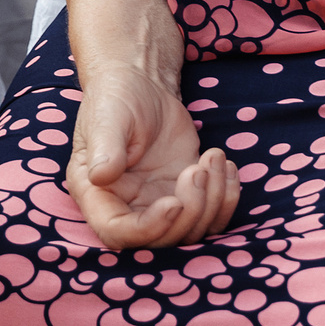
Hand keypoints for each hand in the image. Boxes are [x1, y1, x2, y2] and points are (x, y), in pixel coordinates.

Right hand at [67, 64, 239, 249]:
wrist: (141, 84)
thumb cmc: (116, 98)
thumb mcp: (107, 117)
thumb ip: (104, 148)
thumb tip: (101, 176)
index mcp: (97, 194)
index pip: (117, 232)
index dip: (148, 229)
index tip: (174, 203)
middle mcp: (127, 207)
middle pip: (161, 241)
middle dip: (189, 212)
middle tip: (198, 170)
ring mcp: (158, 204)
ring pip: (191, 230)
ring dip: (213, 202)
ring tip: (213, 158)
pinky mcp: (185, 194)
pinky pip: (212, 214)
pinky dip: (227, 197)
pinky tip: (226, 165)